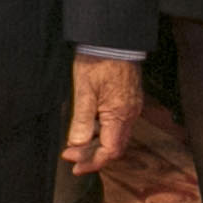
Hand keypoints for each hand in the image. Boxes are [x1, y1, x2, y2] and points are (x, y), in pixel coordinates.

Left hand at [62, 54, 142, 173]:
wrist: (113, 39)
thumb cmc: (98, 61)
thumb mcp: (84, 90)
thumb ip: (81, 120)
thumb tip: (77, 144)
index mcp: (120, 114)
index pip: (110, 150)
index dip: (92, 161)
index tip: (73, 163)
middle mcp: (130, 114)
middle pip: (114, 147)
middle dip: (92, 155)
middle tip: (70, 156)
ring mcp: (131, 107)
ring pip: (116, 136)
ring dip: (97, 144)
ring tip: (75, 145)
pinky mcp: (129, 100)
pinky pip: (118, 124)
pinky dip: (102, 132)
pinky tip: (88, 128)